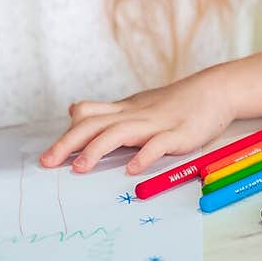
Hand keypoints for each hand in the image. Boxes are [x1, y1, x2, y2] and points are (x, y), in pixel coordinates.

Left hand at [39, 69, 234, 176]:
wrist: (214, 90)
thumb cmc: (175, 102)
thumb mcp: (135, 104)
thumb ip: (106, 111)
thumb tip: (73, 110)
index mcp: (124, 110)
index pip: (87, 116)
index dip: (66, 134)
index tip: (48, 155)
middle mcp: (134, 115)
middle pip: (95, 125)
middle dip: (68, 144)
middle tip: (47, 163)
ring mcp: (156, 124)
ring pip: (120, 133)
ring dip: (97, 150)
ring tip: (79, 169)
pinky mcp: (178, 134)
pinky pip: (158, 144)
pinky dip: (144, 156)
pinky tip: (131, 169)